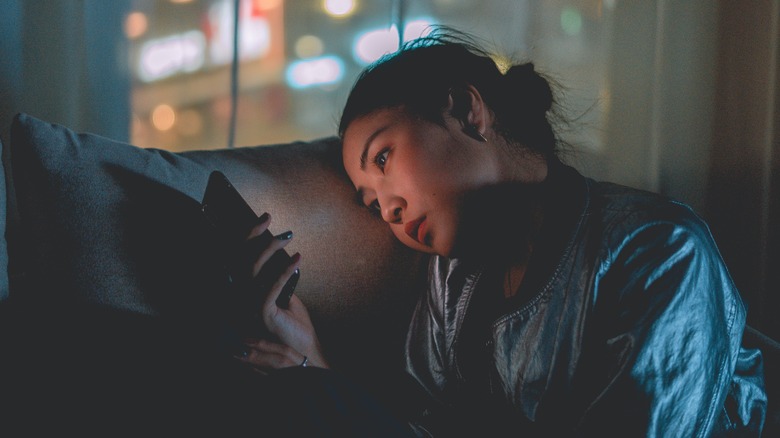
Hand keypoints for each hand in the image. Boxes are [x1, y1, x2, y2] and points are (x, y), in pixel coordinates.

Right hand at [235, 214, 328, 371]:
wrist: (304, 353)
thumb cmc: (295, 326)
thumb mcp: (285, 296)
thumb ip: (278, 280)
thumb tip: (280, 257)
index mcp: (244, 294)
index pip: (239, 260)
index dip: (249, 238)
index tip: (265, 219)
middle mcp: (241, 300)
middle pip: (240, 261)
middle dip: (254, 236)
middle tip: (270, 218)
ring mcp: (248, 308)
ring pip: (252, 270)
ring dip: (270, 249)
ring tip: (288, 237)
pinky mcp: (262, 316)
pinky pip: (271, 287)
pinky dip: (284, 271)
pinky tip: (297, 259)